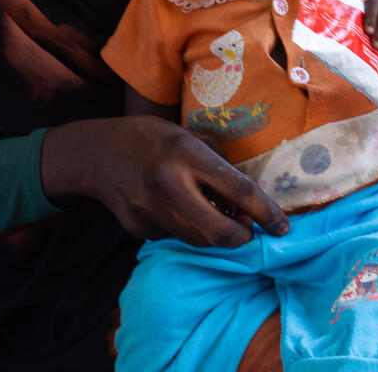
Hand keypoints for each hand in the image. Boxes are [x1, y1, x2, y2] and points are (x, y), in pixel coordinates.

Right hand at [41, 116, 288, 247]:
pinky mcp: (138, 228)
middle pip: (221, 233)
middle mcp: (168, 185)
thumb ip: (216, 165)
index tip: (283, 228)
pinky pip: (175, 237)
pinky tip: (176, 210)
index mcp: (186, 153)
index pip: (239, 190)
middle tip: (248, 229)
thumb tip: (247, 202)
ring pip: (199, 241)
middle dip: (243, 238)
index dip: (267, 213)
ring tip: (213, 213)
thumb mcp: (186, 136)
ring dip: (215, 235)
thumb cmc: (149, 138)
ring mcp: (150, 211)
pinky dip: (186, 229)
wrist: (94, 152)